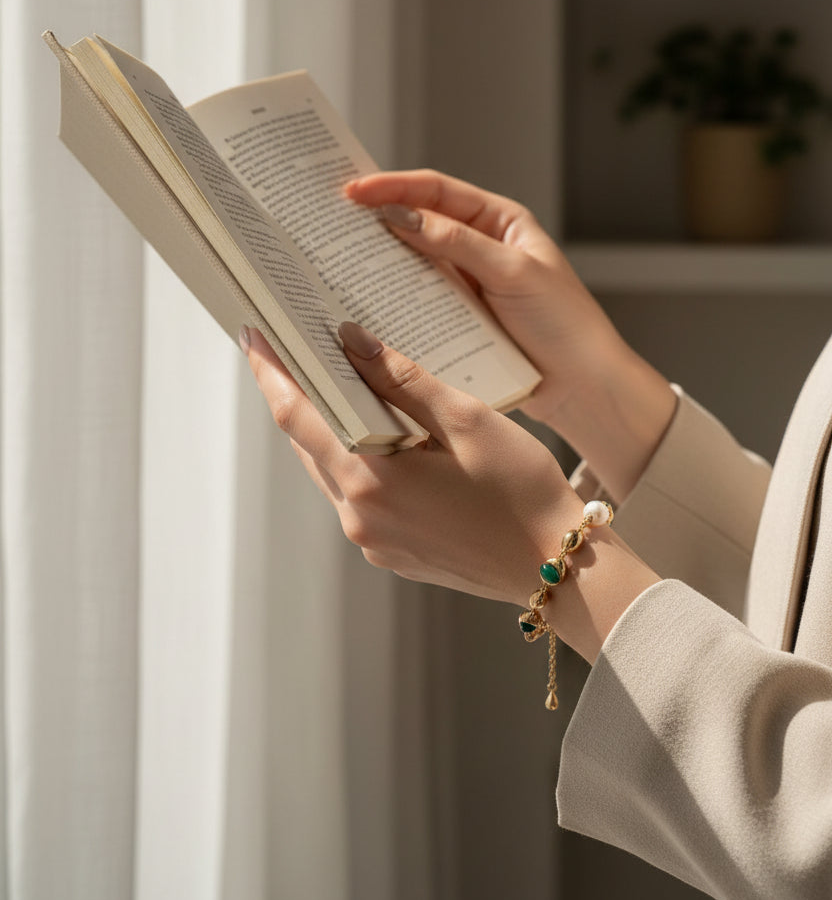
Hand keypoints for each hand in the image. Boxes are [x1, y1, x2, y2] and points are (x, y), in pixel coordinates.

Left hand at [242, 322, 659, 660]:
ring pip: (331, 469)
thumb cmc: (522, 489)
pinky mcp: (391, 552)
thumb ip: (402, 379)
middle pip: (308, 443)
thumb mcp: (467, 419)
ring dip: (329, 427)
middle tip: (291, 347)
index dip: (271, 373)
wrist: (557, 564)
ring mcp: (373, 540)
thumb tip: (350, 340)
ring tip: (335, 382)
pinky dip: (358, 458)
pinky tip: (380, 433)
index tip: (252, 335)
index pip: (298, 416)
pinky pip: (358, 495)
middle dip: (297, 394)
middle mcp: (360, 516)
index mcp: (372, 480)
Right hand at [345, 170, 676, 499]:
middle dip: (376, 219)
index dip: (393, 186)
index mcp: (498, 221)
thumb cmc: (564, 324)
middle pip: (418, 222)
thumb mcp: (513, 273)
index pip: (437, 191)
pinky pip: (417, 303)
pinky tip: (364, 302)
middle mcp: (478, 247)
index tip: (353, 192)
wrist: (584, 388)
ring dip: (379, 261)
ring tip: (336, 259)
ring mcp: (465, 284)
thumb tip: (402, 216)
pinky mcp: (456, 320)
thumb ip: (458, 243)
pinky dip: (392, 300)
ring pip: (412, 264)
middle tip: (331, 221)